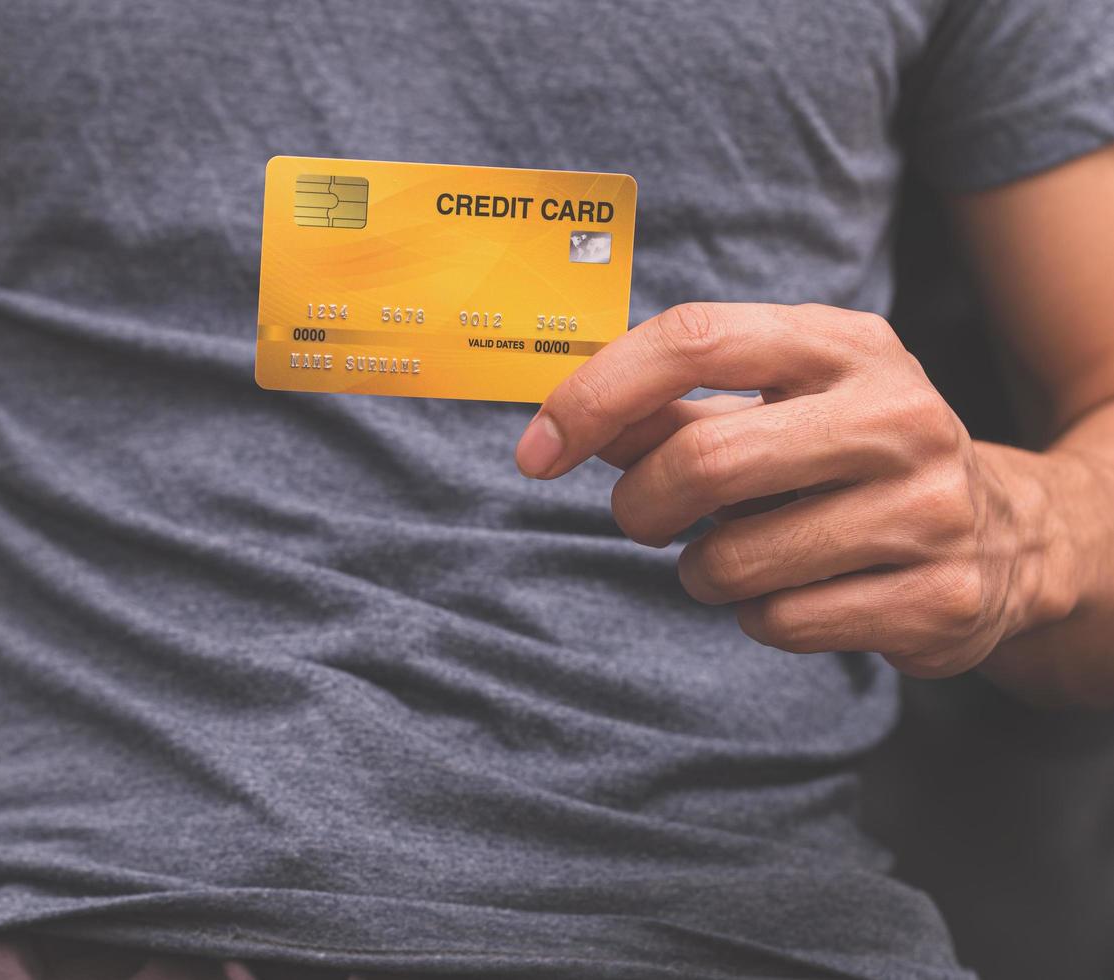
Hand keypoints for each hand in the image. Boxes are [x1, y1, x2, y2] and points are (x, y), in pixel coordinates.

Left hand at [515, 303, 1073, 677]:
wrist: (1010, 533)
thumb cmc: (854, 456)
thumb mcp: (780, 404)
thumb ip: (674, 409)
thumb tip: (570, 422)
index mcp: (843, 343)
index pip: (693, 340)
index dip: (595, 394)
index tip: (536, 448)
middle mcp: (895, 414)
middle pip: (704, 463)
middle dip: (640, 506)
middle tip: (643, 519)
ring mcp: (928, 508)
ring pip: (733, 560)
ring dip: (701, 571)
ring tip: (739, 554)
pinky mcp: (936, 597)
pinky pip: (779, 622)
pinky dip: (756, 616)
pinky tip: (797, 591)